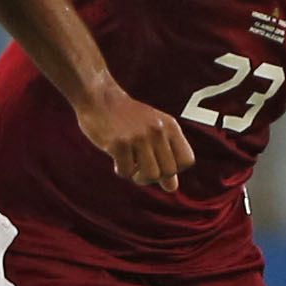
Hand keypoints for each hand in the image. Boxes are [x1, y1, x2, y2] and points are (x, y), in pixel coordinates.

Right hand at [73, 87, 195, 191]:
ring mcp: (138, 136)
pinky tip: (116, 156)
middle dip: (154, 176)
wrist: (98, 97)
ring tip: (130, 164)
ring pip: (150, 175)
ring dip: (138, 176)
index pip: (187, 161)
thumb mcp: (152, 132)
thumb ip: (165, 156)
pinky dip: (120, 169)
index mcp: (170, 126)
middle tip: (140, 168)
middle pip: (169, 171)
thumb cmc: (126, 117)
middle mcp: (157, 130)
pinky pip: (126, 172)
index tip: (159, 164)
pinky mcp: (119, 143)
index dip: (174, 169)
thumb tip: (173, 188)